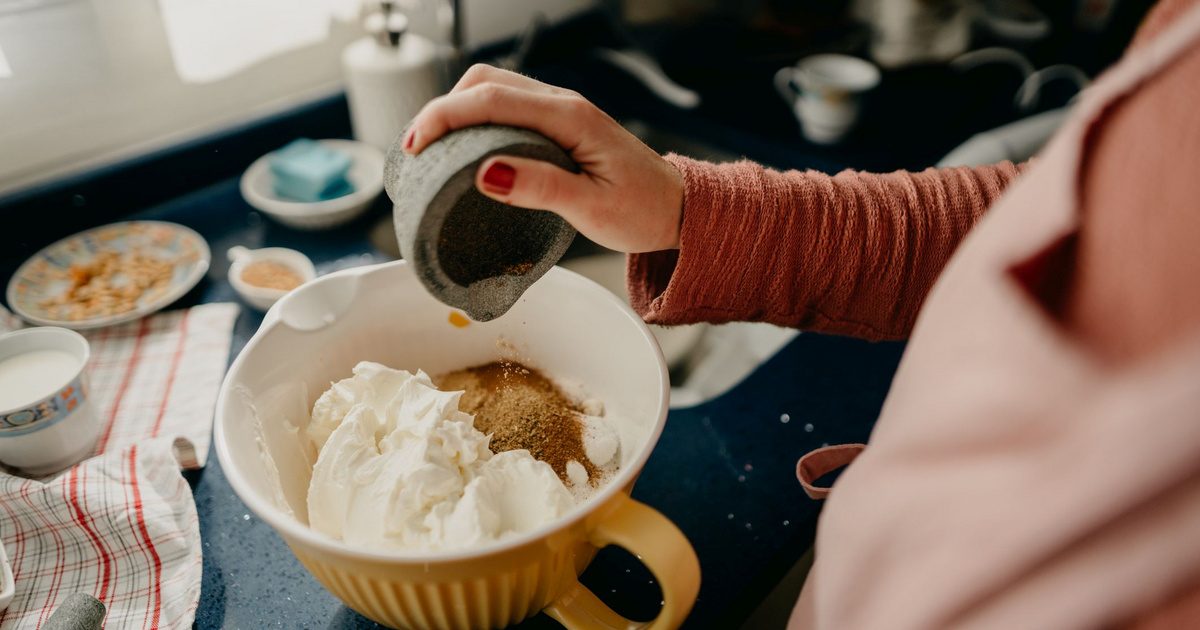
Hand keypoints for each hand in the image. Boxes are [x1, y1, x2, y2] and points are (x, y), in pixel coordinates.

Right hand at [403, 64, 683, 251]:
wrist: (677, 208)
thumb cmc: (642, 210)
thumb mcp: (592, 208)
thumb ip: (540, 187)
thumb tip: (486, 172)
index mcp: (571, 117)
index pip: (492, 100)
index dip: (445, 116)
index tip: (414, 145)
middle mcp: (563, 104)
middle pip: (485, 82)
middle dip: (442, 109)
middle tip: (415, 150)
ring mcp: (560, 111)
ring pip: (494, 91)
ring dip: (457, 112)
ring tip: (431, 151)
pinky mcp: (557, 125)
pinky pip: (507, 109)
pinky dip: (476, 122)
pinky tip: (464, 151)